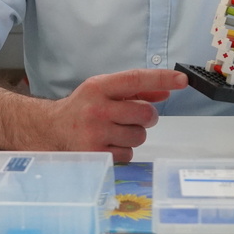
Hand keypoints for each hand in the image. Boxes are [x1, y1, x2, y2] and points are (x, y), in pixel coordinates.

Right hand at [43, 69, 187, 161]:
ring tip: (115, 131)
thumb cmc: (82, 108)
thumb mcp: (103, 91)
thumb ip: (134, 91)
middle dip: (147, 117)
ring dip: (134, 135)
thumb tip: (165, 93)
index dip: (161, 79)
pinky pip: (129, 154)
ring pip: (139, 135)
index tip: (182, 80)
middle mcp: (97, 109)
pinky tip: (108, 143)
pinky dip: (124, 150)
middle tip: (135, 117)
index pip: (135, 79)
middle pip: (145, 113)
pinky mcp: (97, 154)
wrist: (51, 129)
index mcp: (99, 87)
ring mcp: (96, 133)